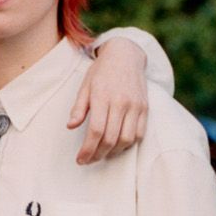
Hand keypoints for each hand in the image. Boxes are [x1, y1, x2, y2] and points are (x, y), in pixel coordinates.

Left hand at [68, 38, 148, 163]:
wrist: (126, 55)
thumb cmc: (101, 72)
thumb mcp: (85, 87)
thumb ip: (78, 108)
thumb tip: (70, 126)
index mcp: (102, 97)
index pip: (96, 131)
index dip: (87, 149)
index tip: (80, 159)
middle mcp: (121, 102)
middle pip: (111, 138)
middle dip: (98, 154)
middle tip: (88, 161)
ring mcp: (135, 105)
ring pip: (127, 139)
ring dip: (113, 152)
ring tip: (102, 154)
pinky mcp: (145, 108)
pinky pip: (139, 133)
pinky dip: (128, 144)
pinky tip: (117, 146)